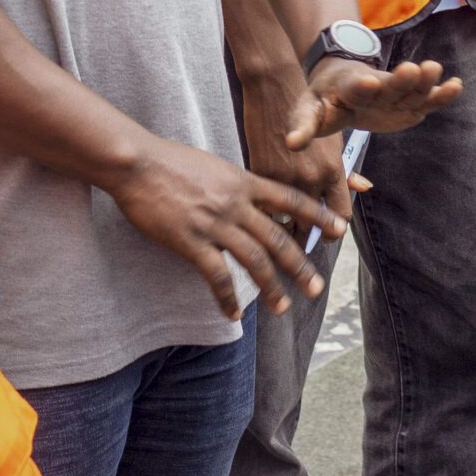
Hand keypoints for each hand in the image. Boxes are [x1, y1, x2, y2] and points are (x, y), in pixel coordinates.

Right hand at [107, 138, 344, 317]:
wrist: (137, 163)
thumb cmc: (169, 161)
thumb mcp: (214, 165)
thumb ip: (235, 183)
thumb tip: (248, 195)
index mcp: (244, 182)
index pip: (290, 200)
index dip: (317, 215)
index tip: (338, 230)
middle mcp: (236, 203)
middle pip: (279, 238)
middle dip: (301, 266)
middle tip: (317, 287)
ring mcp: (215, 223)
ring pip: (255, 260)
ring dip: (271, 288)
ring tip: (283, 307)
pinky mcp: (191, 240)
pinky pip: (217, 275)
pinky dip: (227, 298)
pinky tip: (233, 314)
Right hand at [237, 74, 353, 235]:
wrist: (274, 89)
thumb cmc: (307, 113)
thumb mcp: (332, 141)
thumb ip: (345, 170)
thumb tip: (365, 187)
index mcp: (332, 171)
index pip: (340, 217)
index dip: (332, 231)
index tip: (324, 235)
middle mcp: (311, 179)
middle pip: (311, 226)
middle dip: (305, 237)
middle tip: (298, 244)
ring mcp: (284, 178)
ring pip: (285, 221)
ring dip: (282, 228)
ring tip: (277, 235)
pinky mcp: (260, 174)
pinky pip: (263, 205)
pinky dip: (264, 211)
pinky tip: (260, 214)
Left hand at [287, 55, 459, 147]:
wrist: (342, 80)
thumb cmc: (324, 99)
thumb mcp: (308, 109)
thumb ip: (303, 126)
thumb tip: (291, 145)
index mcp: (348, 88)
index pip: (355, 88)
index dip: (361, 87)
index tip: (368, 82)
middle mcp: (375, 87)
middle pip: (388, 84)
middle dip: (399, 79)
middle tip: (411, 68)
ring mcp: (394, 93)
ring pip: (410, 88)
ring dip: (423, 81)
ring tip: (436, 70)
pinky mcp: (409, 103)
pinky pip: (427, 98)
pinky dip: (440, 94)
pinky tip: (456, 86)